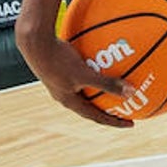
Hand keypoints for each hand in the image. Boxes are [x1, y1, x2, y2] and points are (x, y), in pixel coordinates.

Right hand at [16, 29, 136, 127]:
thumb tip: (131, 92)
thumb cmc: (59, 61)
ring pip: (86, 88)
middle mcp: (64, 94)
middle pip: (91, 105)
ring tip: (117, 83)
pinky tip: (105, 60)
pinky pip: (83, 72)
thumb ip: (107, 83)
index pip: (96, 117)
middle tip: (126, 106)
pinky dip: (95, 70)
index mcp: (69, 101)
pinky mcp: (60, 67)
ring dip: (102, 87)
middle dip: (108, 107)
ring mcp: (61, 81)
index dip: (114, 122)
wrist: (35, 42)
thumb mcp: (85, 75)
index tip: (130, 123)